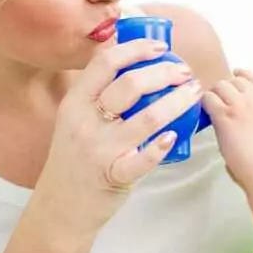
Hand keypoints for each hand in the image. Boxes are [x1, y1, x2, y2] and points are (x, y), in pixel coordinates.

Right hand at [34, 39, 201, 235]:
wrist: (60, 205)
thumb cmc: (75, 158)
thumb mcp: (74, 119)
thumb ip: (97, 94)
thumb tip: (133, 63)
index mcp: (76, 102)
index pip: (105, 63)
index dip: (136, 49)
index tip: (161, 47)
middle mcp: (85, 122)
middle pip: (131, 84)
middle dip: (165, 73)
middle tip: (184, 72)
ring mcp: (99, 150)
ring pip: (147, 118)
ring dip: (177, 102)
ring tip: (193, 93)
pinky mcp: (113, 175)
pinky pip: (142, 159)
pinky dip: (160, 146)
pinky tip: (175, 136)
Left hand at [203, 69, 252, 234]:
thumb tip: (242, 112)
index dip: (242, 76)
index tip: (236, 76)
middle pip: (234, 80)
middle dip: (225, 88)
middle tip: (219, 101)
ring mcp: (239, 105)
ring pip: (220, 85)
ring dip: (214, 94)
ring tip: (212, 108)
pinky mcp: (224, 115)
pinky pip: (208, 98)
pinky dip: (204, 104)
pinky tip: (205, 114)